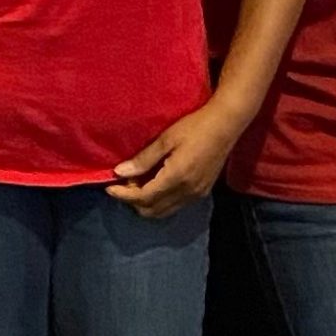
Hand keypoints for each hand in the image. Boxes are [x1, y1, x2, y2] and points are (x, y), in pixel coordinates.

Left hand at [110, 97, 244, 216]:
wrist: (226, 124)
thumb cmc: (195, 126)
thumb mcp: (166, 139)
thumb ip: (143, 159)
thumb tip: (119, 173)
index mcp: (176, 178)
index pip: (143, 198)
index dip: (123, 195)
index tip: (109, 188)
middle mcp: (187, 192)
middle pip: (151, 210)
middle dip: (133, 201)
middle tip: (124, 183)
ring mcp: (196, 195)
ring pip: (163, 211)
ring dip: (146, 203)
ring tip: (137, 183)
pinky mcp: (202, 192)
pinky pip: (175, 206)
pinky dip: (160, 201)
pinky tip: (155, 184)